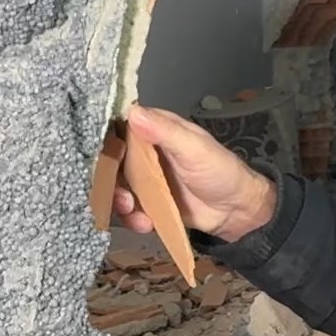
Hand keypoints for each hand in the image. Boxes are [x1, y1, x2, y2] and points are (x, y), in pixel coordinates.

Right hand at [115, 104, 276, 242]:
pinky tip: (145, 223)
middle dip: (109, 178)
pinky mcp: (148, 202)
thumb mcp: (194, 148)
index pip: (120, 128)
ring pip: (116, 187)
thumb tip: (133, 112)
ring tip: (131, 209)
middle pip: (111, 161)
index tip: (99, 156)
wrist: (235, 212)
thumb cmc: (221, 171)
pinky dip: (131, 218)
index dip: (105, 141)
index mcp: (155, 131)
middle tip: (121, 192)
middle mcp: (145, 153)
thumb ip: (164, 130)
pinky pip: (128, 209)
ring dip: (118, 200)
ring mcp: (145, 179)